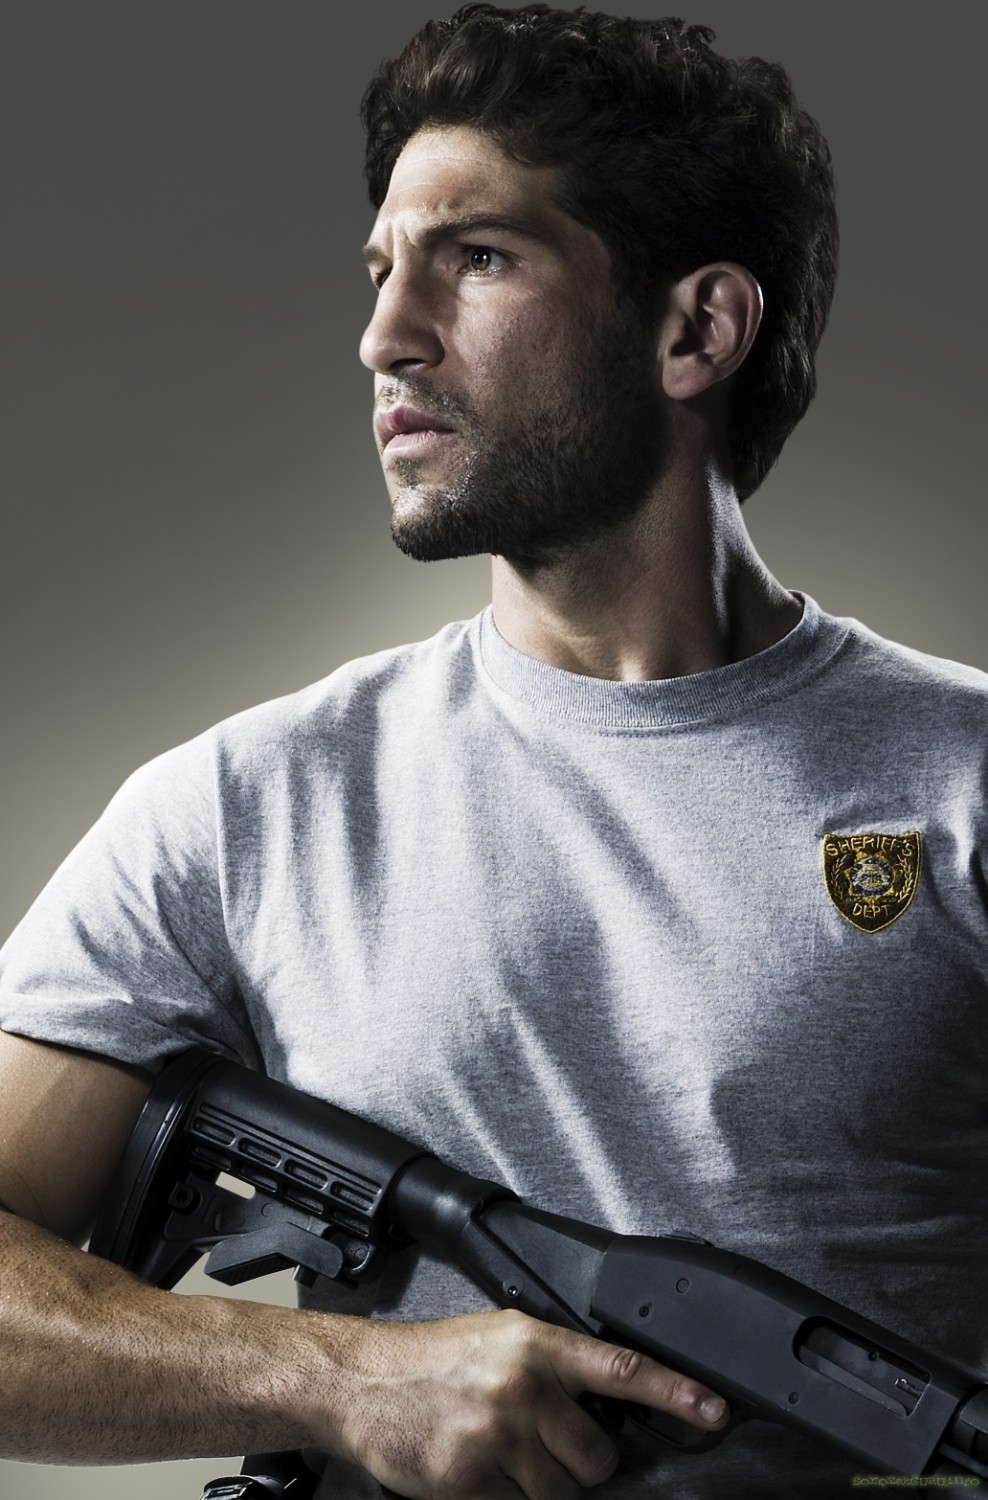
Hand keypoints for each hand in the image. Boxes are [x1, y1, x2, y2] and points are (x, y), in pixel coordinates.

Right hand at [330, 1309, 727, 1498]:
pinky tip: (482, 1471)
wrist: (366, 1383)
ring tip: (507, 1455)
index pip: (622, 1369)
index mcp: (537, 1344)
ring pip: (564, 1493)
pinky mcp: (471, 1479)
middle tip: (546, 1444)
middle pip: (599, 1456)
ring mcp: (497, 1434)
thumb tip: (610, 1404)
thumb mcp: (503, 1339)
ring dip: (545, 1488)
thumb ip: (556, 1367)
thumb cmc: (436, 1361)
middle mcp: (523, 1386)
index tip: (715, 1410)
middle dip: (584, 1463)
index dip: (676, 1392)